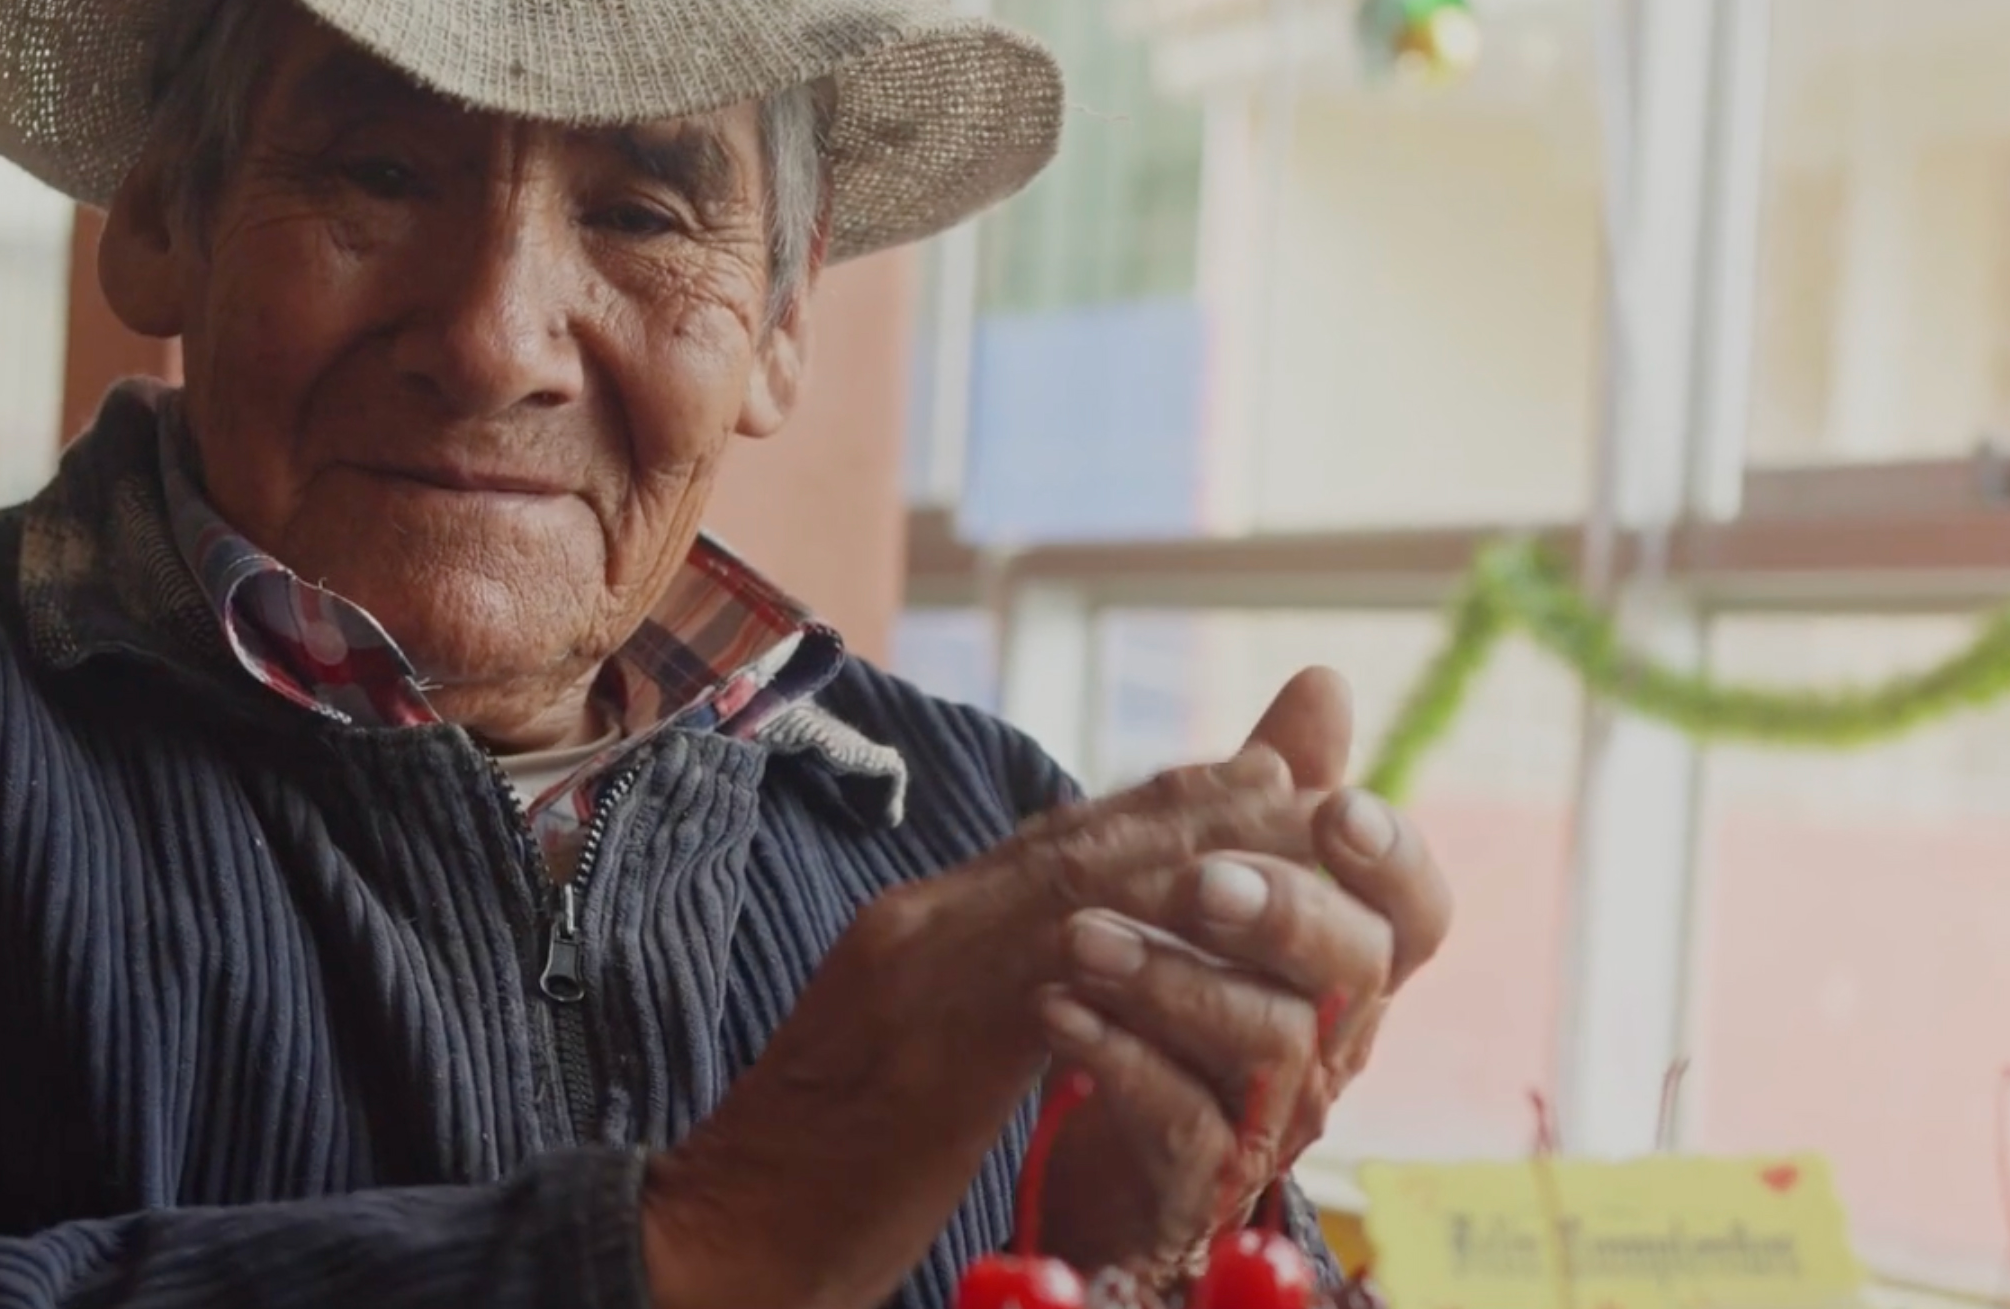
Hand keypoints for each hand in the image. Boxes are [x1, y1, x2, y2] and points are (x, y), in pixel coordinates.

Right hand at [641, 702, 1342, 1308]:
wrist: (716, 1236)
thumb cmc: (813, 1178)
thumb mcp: (911, 1069)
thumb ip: (987, 1010)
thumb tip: (1070, 991)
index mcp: (908, 933)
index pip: (1050, 847)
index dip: (1156, 807)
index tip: (1245, 776)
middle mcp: (911, 930)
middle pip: (1075, 842)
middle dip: (1194, 806)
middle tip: (1292, 773)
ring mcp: (911, 976)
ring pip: (1075, 884)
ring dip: (1190, 849)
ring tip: (1281, 823)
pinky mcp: (926, 1045)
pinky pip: (1051, 972)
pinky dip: (1138, 938)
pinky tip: (1207, 928)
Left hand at [1033, 668, 1453, 1279]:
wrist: (1101, 1159)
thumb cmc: (1178, 1012)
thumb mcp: (1213, 893)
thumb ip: (1267, 800)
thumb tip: (1324, 683)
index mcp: (1349, 965)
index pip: (1418, 910)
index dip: (1393, 858)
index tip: (1335, 808)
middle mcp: (1332, 1043)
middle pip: (1352, 972)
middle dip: (1281, 911)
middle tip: (1199, 879)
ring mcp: (1273, 1120)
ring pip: (1266, 1045)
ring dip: (1170, 979)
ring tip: (1079, 937)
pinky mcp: (1200, 1184)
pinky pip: (1183, 1124)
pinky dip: (1119, 1059)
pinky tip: (1059, 1010)